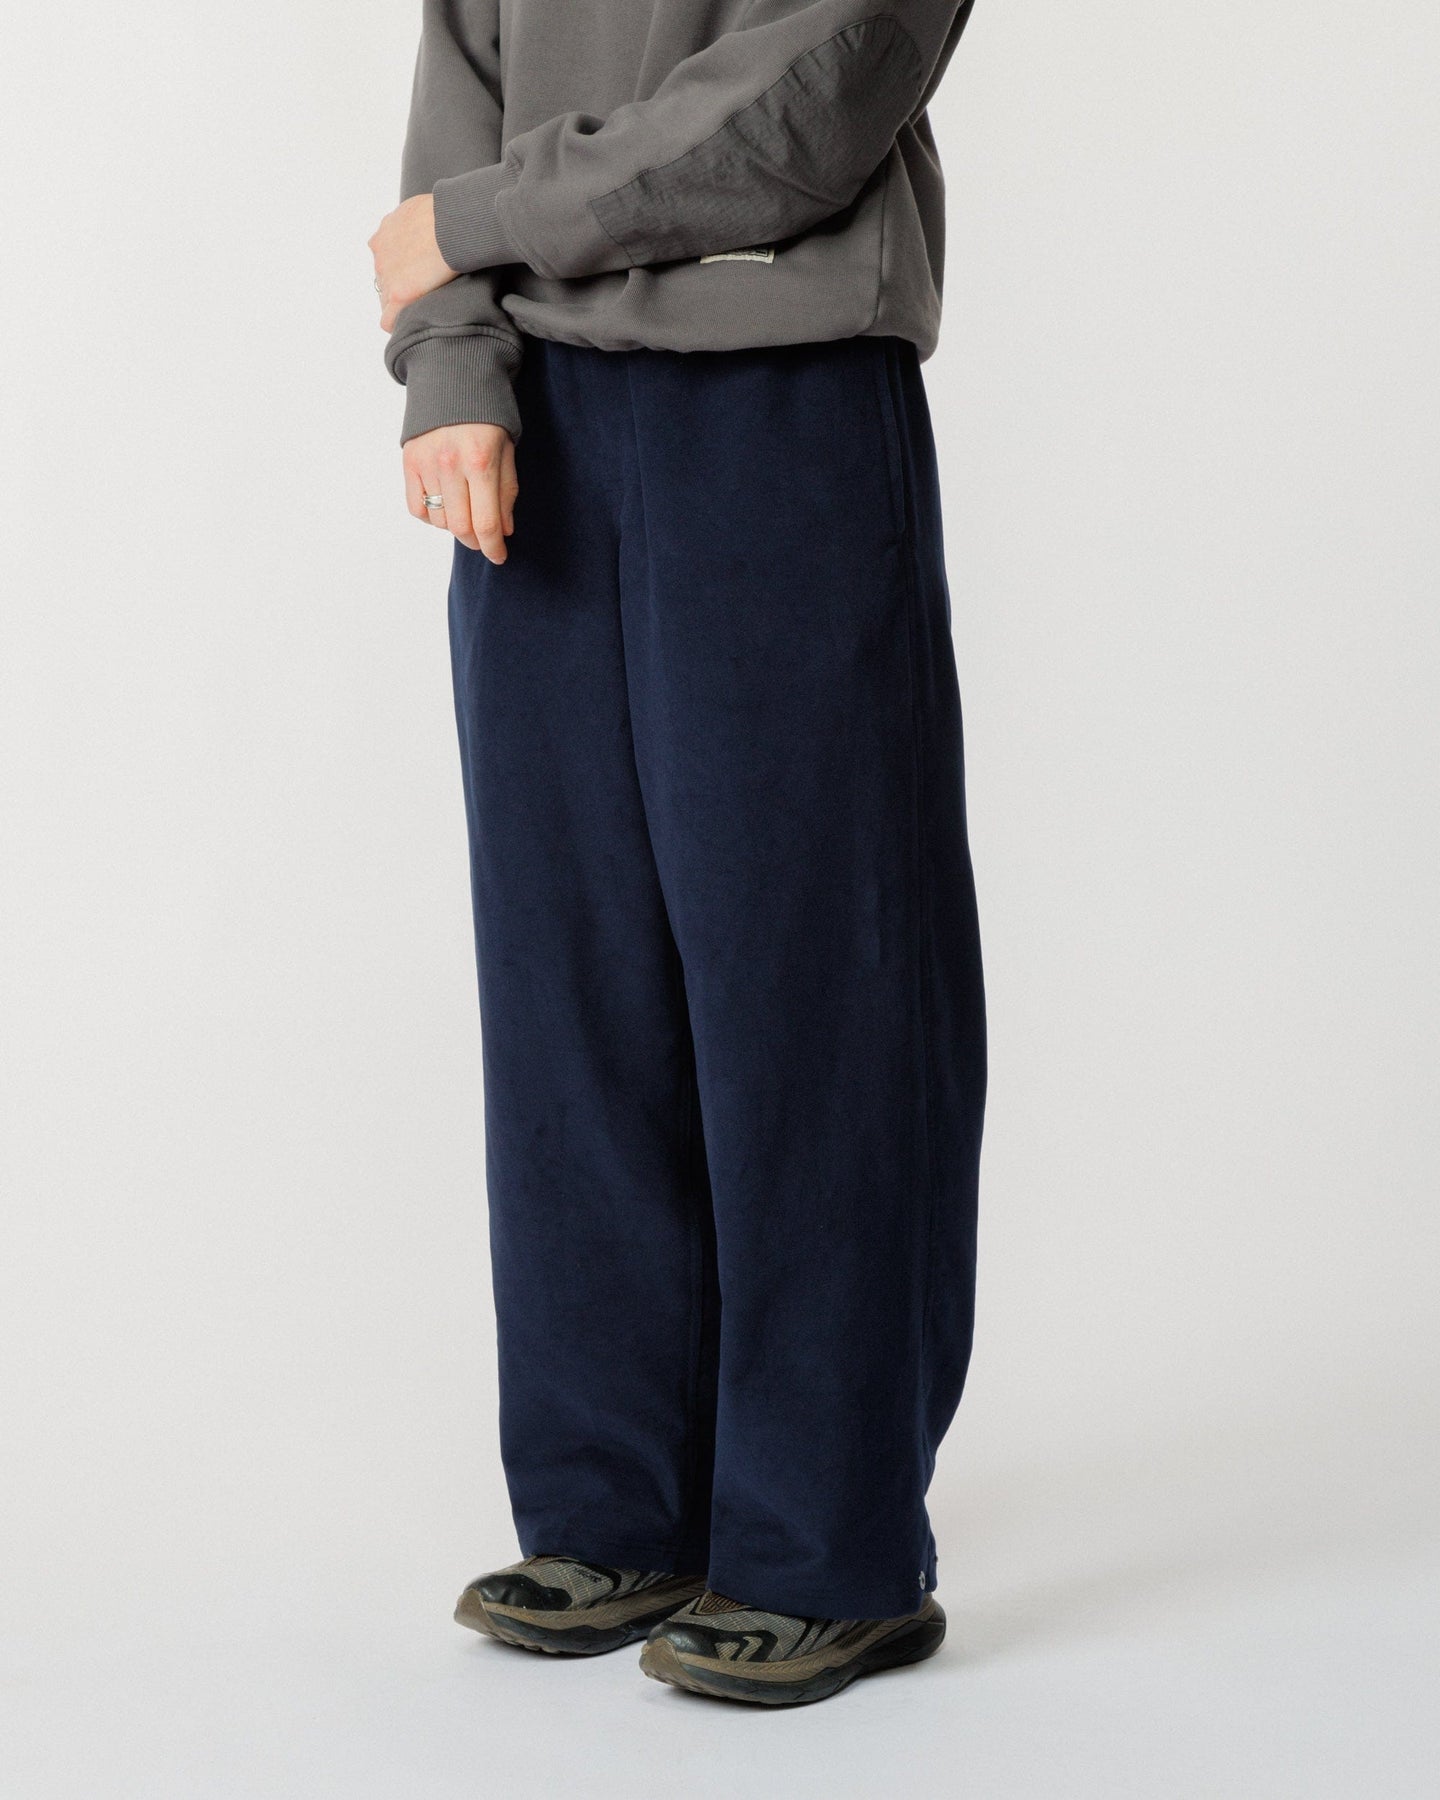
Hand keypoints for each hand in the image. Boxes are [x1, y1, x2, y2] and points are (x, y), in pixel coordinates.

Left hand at [370, 195, 455, 328]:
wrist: (454, 222)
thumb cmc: (446, 213)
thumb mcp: (422, 208)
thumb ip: (415, 221)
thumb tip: (429, 225)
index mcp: (384, 234)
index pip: (385, 260)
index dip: (401, 269)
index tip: (417, 274)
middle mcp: (380, 254)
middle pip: (384, 280)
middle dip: (401, 285)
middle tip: (424, 288)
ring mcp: (387, 274)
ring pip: (386, 299)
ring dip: (402, 301)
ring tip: (423, 304)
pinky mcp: (399, 293)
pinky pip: (389, 320)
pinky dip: (397, 323)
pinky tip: (410, 325)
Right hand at [404, 423, 517, 563]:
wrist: (453, 379)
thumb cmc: (487, 417)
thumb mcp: (507, 450)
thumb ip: (506, 491)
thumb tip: (504, 530)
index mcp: (480, 461)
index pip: (485, 522)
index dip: (493, 548)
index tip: (499, 556)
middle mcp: (450, 465)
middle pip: (460, 528)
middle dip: (476, 542)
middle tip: (484, 540)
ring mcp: (426, 464)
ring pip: (439, 521)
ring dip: (455, 526)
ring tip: (466, 511)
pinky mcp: (409, 462)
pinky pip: (417, 508)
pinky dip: (431, 516)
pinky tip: (444, 505)